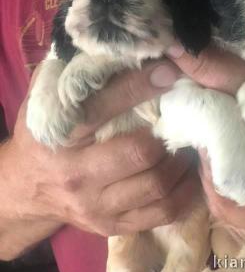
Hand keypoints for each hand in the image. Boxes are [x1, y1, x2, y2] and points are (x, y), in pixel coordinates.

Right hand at [0, 60, 198, 259]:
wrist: (26, 188)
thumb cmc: (41, 136)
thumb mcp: (44, 100)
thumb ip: (69, 73)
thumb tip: (106, 46)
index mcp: (60, 137)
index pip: (102, 109)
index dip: (139, 87)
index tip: (168, 70)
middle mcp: (78, 175)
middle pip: (138, 153)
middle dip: (167, 132)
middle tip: (187, 114)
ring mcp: (97, 206)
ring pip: (155, 186)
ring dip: (181, 161)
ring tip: (190, 141)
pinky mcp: (112, 226)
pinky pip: (161, 213)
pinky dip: (184, 192)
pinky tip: (188, 171)